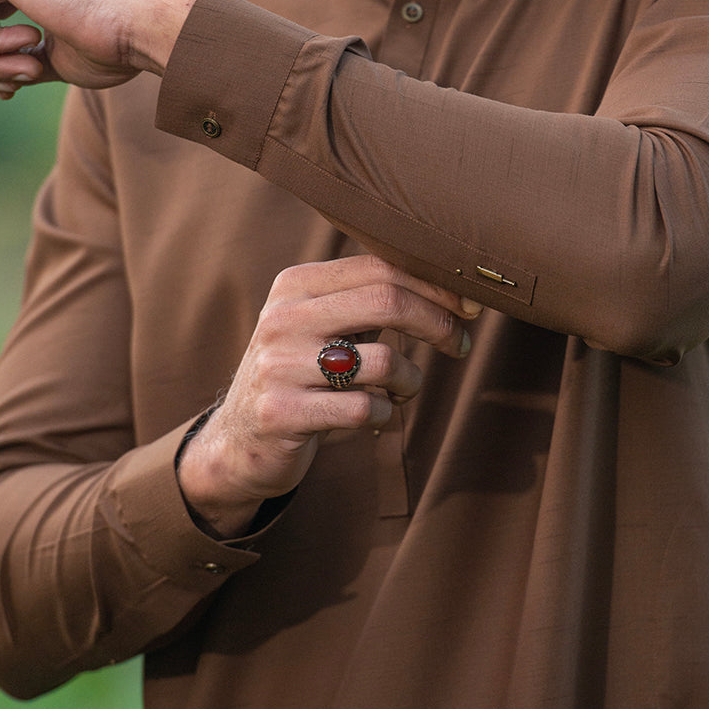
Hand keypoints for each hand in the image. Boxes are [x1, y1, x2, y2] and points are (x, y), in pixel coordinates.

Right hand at [176, 256, 482, 536]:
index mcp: (296, 284)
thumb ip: (370, 299)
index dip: (435, 285)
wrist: (239, 440)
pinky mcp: (281, 413)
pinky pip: (364, 408)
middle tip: (460, 344)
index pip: (381, 267)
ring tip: (403, 390)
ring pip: (382, 361)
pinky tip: (375, 415)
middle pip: (387, 302)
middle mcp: (284, 317)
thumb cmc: (303, 373)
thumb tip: (453, 288)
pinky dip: (385, 414)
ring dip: (410, 380)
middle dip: (438, 323)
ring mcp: (278, 365)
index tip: (468, 306)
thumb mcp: (324, 324)